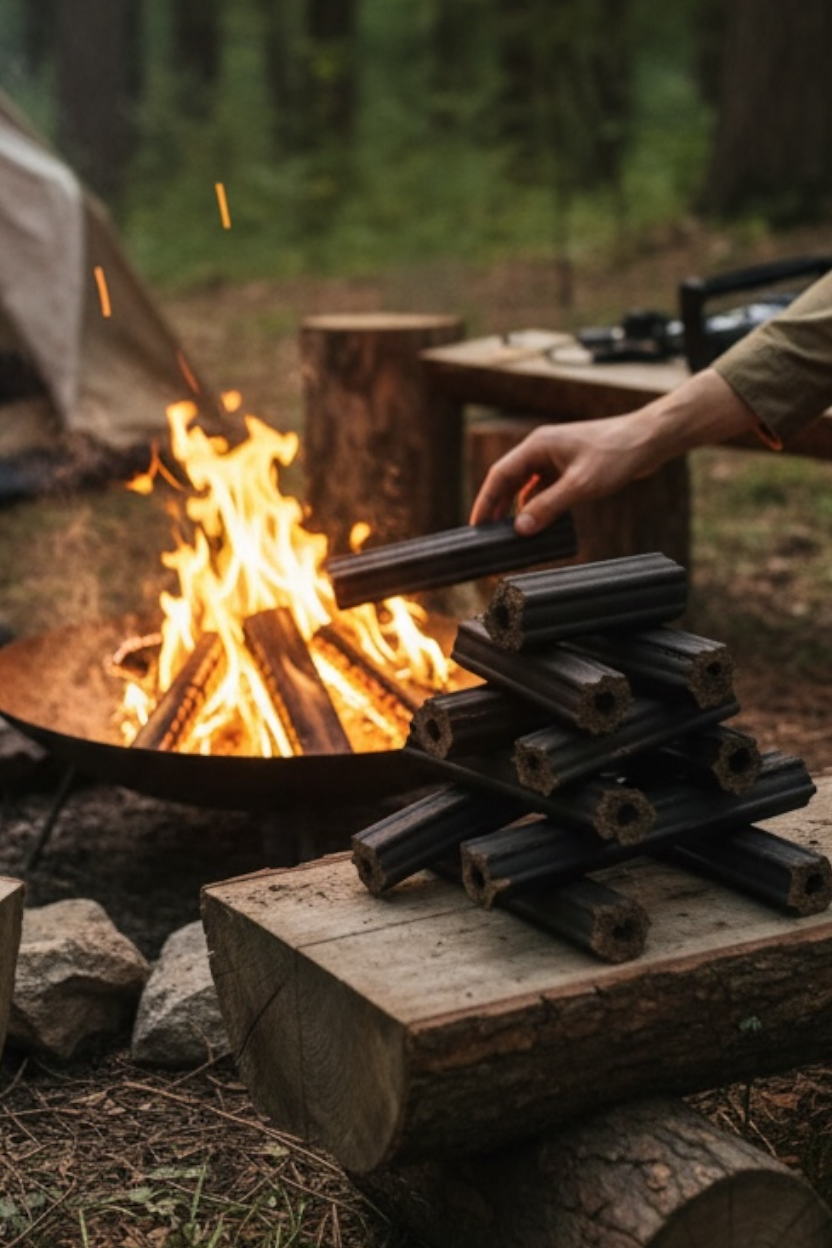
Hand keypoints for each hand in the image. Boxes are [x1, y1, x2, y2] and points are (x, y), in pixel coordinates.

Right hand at [469, 369, 760, 534]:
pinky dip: (539, 505)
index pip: (499, 475)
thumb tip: (520, 529)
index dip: (485, 501)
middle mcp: (542, 449)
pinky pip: (545, 488)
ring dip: (518, 508)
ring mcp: (556, 457)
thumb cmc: (617, 454)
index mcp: (537, 446)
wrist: (649, 440)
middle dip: (497, 507)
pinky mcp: (570, 466)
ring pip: (527, 485)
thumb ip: (548, 508)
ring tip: (511, 534)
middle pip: (509, 480)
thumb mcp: (580, 486)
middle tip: (488, 535)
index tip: (476, 525)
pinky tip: (540, 522)